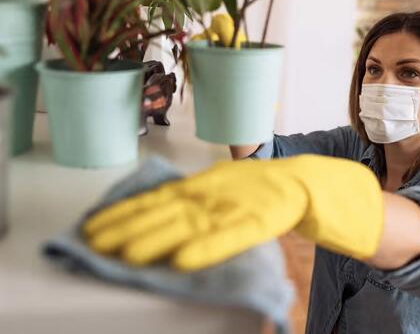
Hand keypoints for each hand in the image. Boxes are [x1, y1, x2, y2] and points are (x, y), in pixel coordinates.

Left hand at [84, 155, 383, 270]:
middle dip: (129, 226)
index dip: (125, 211)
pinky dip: (206, 248)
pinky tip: (183, 261)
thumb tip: (147, 209)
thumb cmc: (254, 189)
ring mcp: (234, 206)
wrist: (302, 182)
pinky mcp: (257, 221)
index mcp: (202, 184)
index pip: (156, 197)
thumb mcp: (218, 186)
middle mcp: (212, 193)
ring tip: (126, 255)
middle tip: (95, 243)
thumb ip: (189, 197)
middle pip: (165, 210)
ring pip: (190, 223)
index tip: (93, 225)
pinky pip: (229, 237)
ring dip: (157, 238)